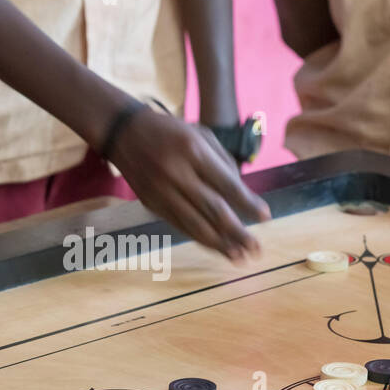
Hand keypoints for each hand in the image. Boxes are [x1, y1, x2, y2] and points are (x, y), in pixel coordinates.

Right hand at [109, 110, 270, 259]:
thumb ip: (224, 164)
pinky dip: (200, 239)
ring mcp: (161, 191)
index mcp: (193, 151)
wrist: (123, 131)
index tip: (266, 217)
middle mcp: (176, 172)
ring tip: (240, 258)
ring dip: (220, 245)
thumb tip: (244, 197)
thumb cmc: (172, 133)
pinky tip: (217, 248)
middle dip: (238, 233)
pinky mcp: (152, 204)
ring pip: (195, 224)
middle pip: (213, 210)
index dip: (248, 203)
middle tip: (257, 249)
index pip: (227, 184)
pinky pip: (180, 226)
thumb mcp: (201, 136)